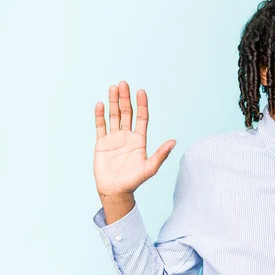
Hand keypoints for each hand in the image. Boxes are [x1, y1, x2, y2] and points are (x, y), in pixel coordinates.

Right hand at [93, 81, 175, 197]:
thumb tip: (174, 141)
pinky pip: (100, 126)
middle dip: (125, 98)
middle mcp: (127, 136)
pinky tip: (100, 104)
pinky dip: (99, 115)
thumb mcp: (150, 168)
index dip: (141, 105)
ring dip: (113, 102)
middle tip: (123, 83)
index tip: (141, 91)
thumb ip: (161, 154)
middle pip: (127, 113)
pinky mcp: (101, 143)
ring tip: (113, 87)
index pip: (141, 118)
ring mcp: (114, 138)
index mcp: (139, 140)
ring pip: (114, 116)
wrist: (115, 190)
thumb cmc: (134, 181)